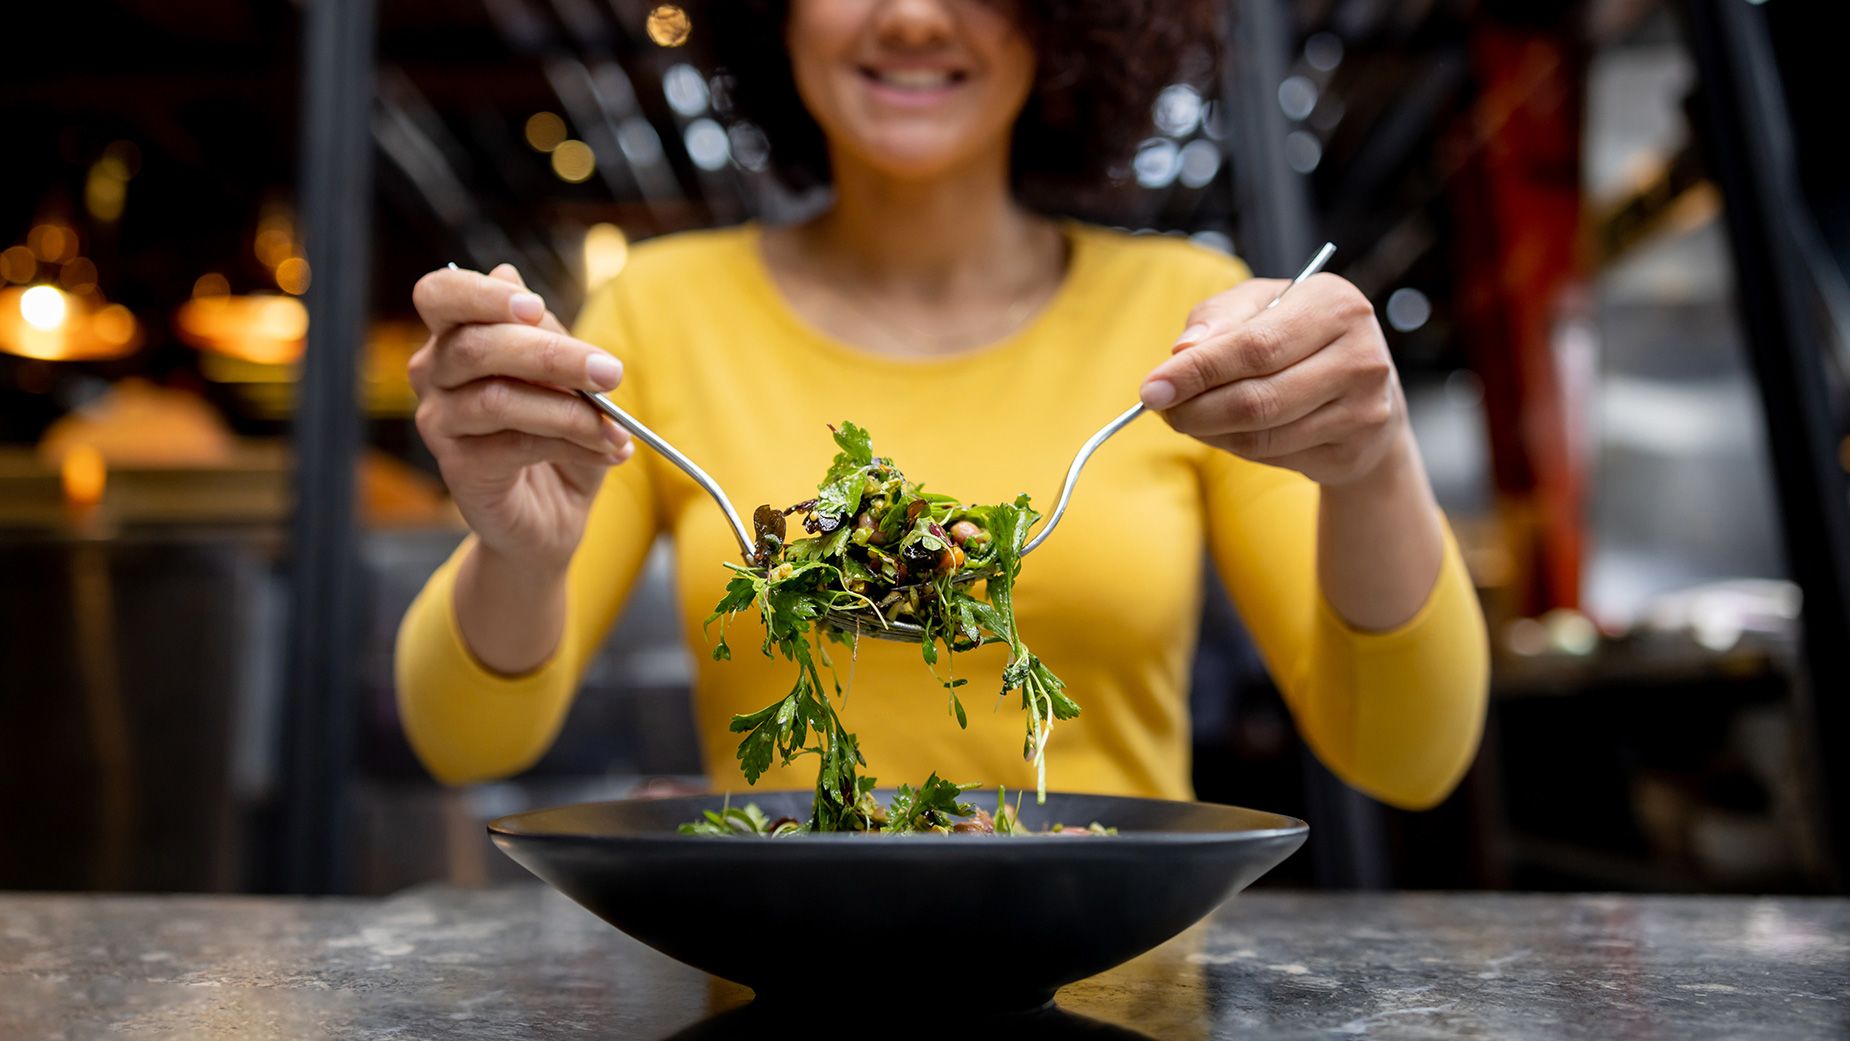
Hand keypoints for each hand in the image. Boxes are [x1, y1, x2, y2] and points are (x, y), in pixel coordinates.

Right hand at [409, 263, 632, 572]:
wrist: (552, 512)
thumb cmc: (556, 431)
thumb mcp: (565, 375)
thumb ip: (542, 332)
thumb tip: (509, 275)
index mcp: (455, 336)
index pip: (440, 294)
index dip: (480, 294)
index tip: (535, 307)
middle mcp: (433, 374)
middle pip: (477, 346)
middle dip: (552, 356)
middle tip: (611, 371)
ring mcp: (439, 422)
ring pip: (498, 399)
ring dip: (570, 410)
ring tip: (615, 426)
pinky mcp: (458, 468)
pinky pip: (516, 446)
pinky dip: (573, 445)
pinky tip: (608, 450)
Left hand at [1139, 274, 1405, 486]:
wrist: (1364, 387)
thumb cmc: (1298, 335)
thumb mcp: (1260, 305)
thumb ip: (1219, 319)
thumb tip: (1181, 351)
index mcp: (1335, 305)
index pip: (1255, 346)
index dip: (1198, 371)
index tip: (1151, 388)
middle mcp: (1360, 355)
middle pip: (1258, 398)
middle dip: (1196, 409)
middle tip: (1161, 409)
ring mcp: (1364, 408)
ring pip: (1262, 434)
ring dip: (1210, 431)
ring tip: (1187, 417)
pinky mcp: (1353, 450)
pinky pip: (1275, 455)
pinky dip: (1234, 446)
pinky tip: (1223, 431)